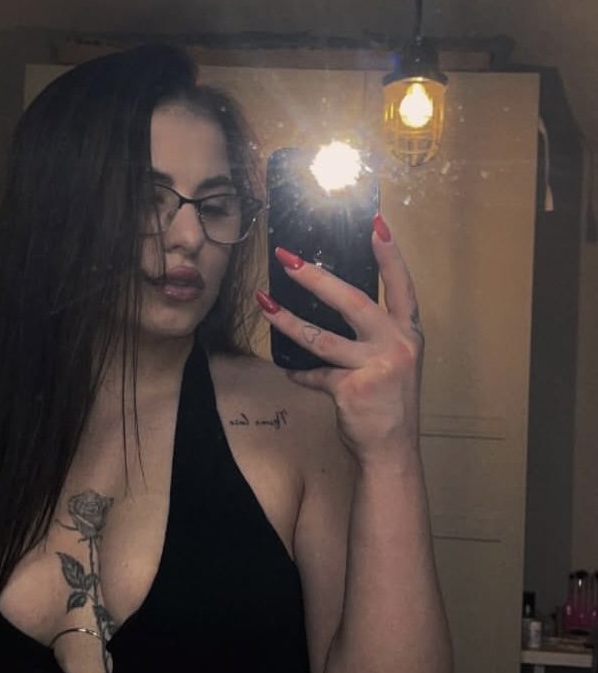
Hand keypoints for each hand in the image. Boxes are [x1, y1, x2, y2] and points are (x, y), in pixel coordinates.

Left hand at [255, 216, 423, 465]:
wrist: (392, 449)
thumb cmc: (389, 402)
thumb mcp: (395, 362)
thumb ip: (375, 335)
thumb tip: (332, 305)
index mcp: (408, 333)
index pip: (402, 285)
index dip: (390, 254)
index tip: (375, 223)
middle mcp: (396, 345)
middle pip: (352, 301)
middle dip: (316, 278)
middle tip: (288, 259)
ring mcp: (375, 367)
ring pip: (320, 337)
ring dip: (287, 320)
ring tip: (264, 303)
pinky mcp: (351, 389)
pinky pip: (313, 374)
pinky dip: (299, 373)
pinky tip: (289, 370)